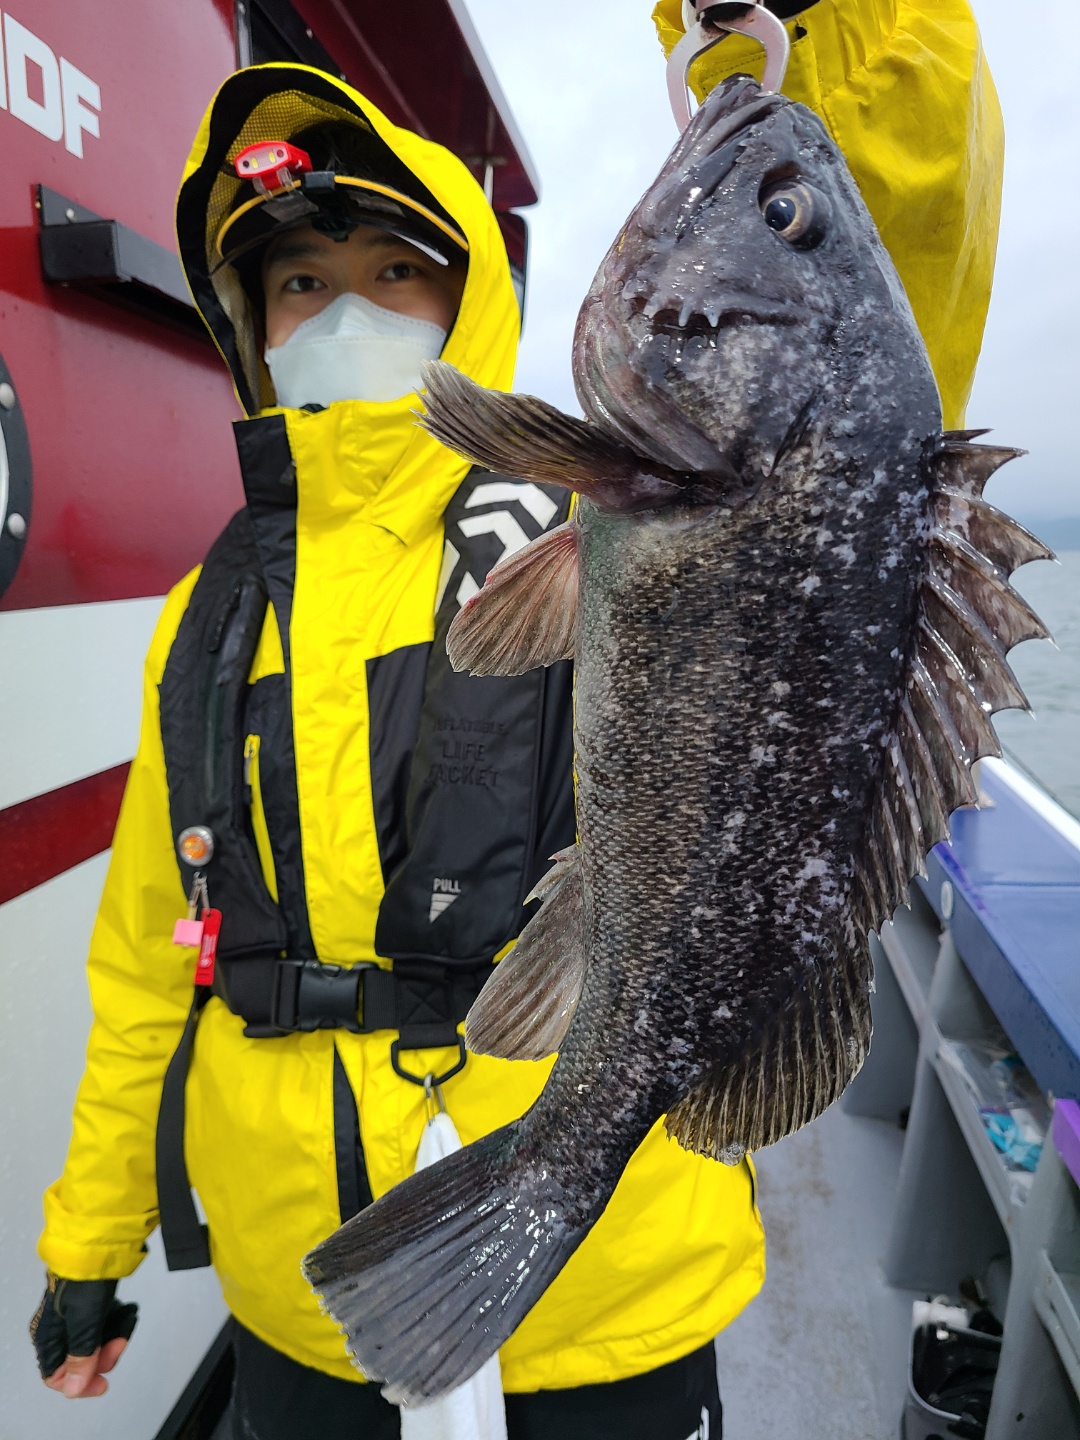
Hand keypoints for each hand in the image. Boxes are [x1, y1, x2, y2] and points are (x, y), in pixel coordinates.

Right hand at [30, 1274, 137, 1397]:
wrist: (99, 1244)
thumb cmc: (86, 1279)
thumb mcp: (84, 1320)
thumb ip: (81, 1355)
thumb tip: (73, 1389)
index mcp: (48, 1336)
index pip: (56, 1376)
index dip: (80, 1383)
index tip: (103, 1382)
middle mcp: (58, 1330)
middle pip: (80, 1362)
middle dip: (103, 1357)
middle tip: (119, 1346)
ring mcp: (75, 1319)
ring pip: (95, 1345)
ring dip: (113, 1340)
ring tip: (125, 1324)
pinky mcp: (91, 1308)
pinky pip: (104, 1328)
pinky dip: (116, 1325)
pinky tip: (126, 1314)